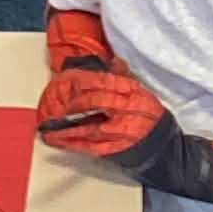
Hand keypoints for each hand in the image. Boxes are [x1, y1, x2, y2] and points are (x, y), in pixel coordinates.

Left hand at [35, 66, 168, 158]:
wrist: (163, 147)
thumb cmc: (150, 118)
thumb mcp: (141, 92)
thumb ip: (123, 77)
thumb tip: (111, 61)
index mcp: (134, 93)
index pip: (106, 82)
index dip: (84, 81)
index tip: (68, 79)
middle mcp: (128, 111)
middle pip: (96, 102)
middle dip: (73, 102)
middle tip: (55, 101)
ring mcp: (121, 132)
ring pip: (90, 127)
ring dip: (67, 127)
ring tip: (49, 126)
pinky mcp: (115, 149)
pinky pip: (90, 146)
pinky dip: (73, 143)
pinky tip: (58, 140)